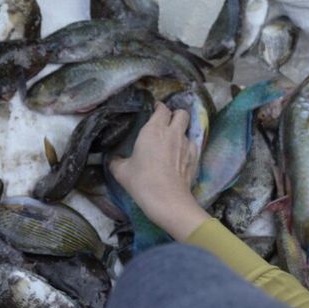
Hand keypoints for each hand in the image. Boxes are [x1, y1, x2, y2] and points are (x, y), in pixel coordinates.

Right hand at [109, 102, 206, 239]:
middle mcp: (173, 132)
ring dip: (181, 131)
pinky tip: (180, 156)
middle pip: (181, 113)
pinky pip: (193, 144)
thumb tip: (113, 158)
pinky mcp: (195, 157)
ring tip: (173, 140)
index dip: (159, 108)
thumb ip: (116, 160)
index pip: (162, 109)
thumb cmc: (142, 181)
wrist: (167, 200)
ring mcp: (187, 144)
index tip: (154, 111)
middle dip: (175, 114)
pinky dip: (187, 146)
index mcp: (154, 130)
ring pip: (188, 129)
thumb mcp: (121, 171)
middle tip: (167, 123)